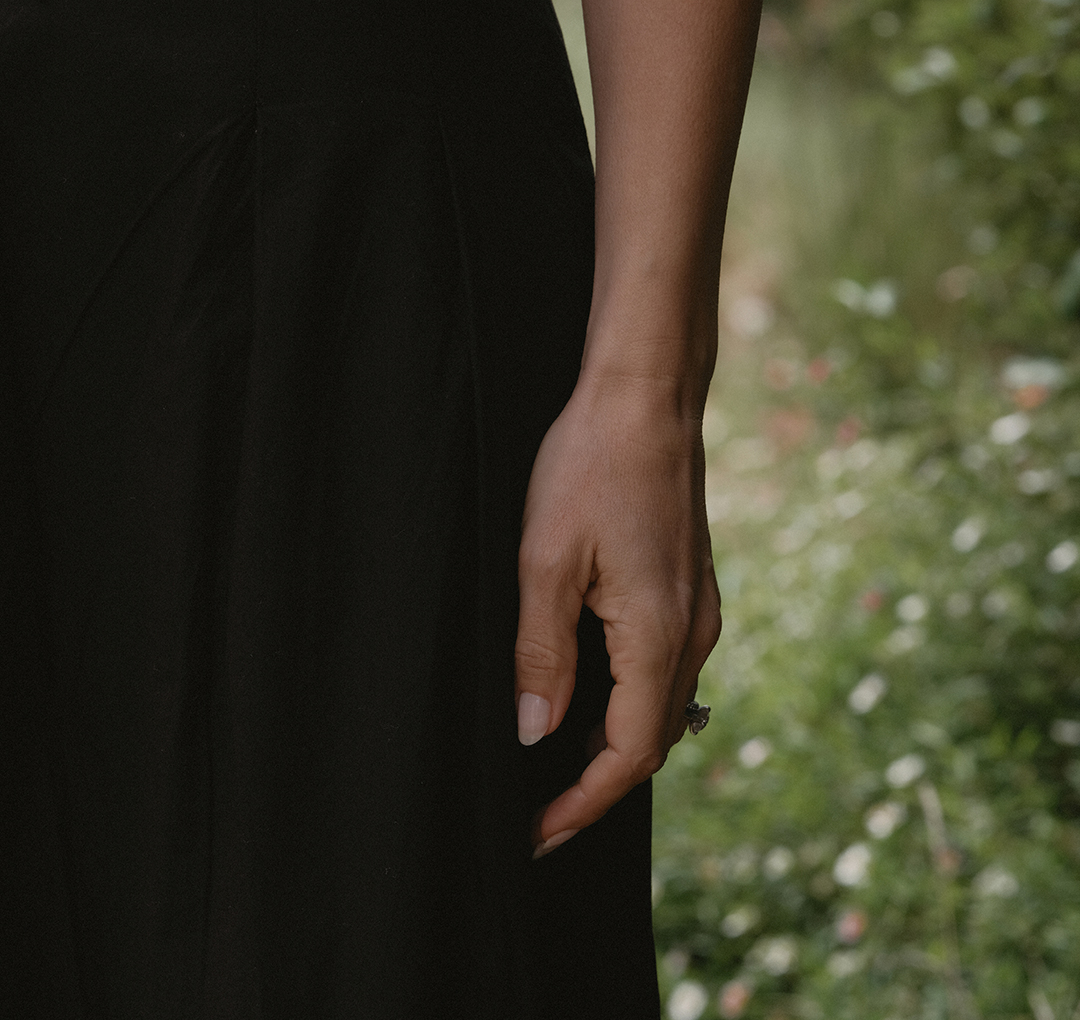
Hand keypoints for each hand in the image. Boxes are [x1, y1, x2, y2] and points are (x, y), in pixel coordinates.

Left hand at [513, 372, 721, 854]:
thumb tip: (535, 734)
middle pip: (648, 744)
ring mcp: (699, 613)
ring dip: (611, 745)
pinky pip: (662, 671)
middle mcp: (693, 636)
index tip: (535, 837)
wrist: (648, 396)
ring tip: (551, 770)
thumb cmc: (590, 463)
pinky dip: (626, 702)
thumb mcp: (544, 557)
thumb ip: (540, 650)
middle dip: (592, 787)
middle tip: (534, 816)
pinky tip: (586, 696)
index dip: (580, 804)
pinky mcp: (691, 591)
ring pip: (658, 710)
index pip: (626, 757)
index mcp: (658, 638)